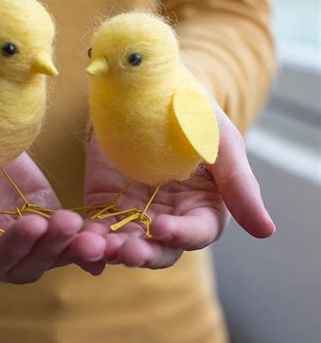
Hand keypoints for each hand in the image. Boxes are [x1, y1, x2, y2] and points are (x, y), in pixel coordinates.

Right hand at [0, 123, 105, 283]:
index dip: (9, 247)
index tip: (32, 224)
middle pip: (25, 264)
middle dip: (50, 248)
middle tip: (71, 226)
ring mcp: (21, 234)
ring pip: (51, 253)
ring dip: (74, 248)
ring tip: (98, 237)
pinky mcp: (42, 213)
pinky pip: (66, 233)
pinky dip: (85, 240)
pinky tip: (107, 240)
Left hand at [84, 104, 274, 268]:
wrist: (149, 90)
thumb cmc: (194, 113)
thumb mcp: (220, 141)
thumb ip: (239, 184)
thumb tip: (267, 231)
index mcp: (202, 208)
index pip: (196, 233)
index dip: (181, 234)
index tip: (162, 226)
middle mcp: (169, 217)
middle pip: (158, 248)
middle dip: (142, 252)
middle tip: (125, 250)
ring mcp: (134, 211)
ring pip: (123, 242)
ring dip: (110, 249)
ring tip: (95, 246)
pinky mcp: (104, 201)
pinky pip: (95, 225)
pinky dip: (86, 237)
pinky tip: (76, 240)